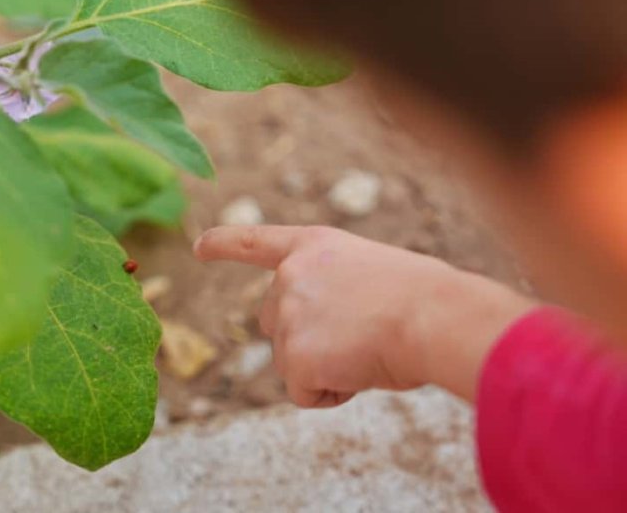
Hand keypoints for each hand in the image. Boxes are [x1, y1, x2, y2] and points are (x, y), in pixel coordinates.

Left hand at [194, 225, 531, 406]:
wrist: (436, 317)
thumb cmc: (425, 299)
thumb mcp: (373, 273)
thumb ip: (334, 290)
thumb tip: (327, 333)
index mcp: (313, 247)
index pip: (256, 242)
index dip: (224, 244)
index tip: (198, 247)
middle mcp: (290, 276)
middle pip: (272, 324)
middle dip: (304, 339)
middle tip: (358, 335)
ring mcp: (287, 315)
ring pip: (293, 362)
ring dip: (328, 367)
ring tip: (369, 349)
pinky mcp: (294, 356)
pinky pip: (305, 392)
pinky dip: (333, 393)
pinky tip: (360, 372)